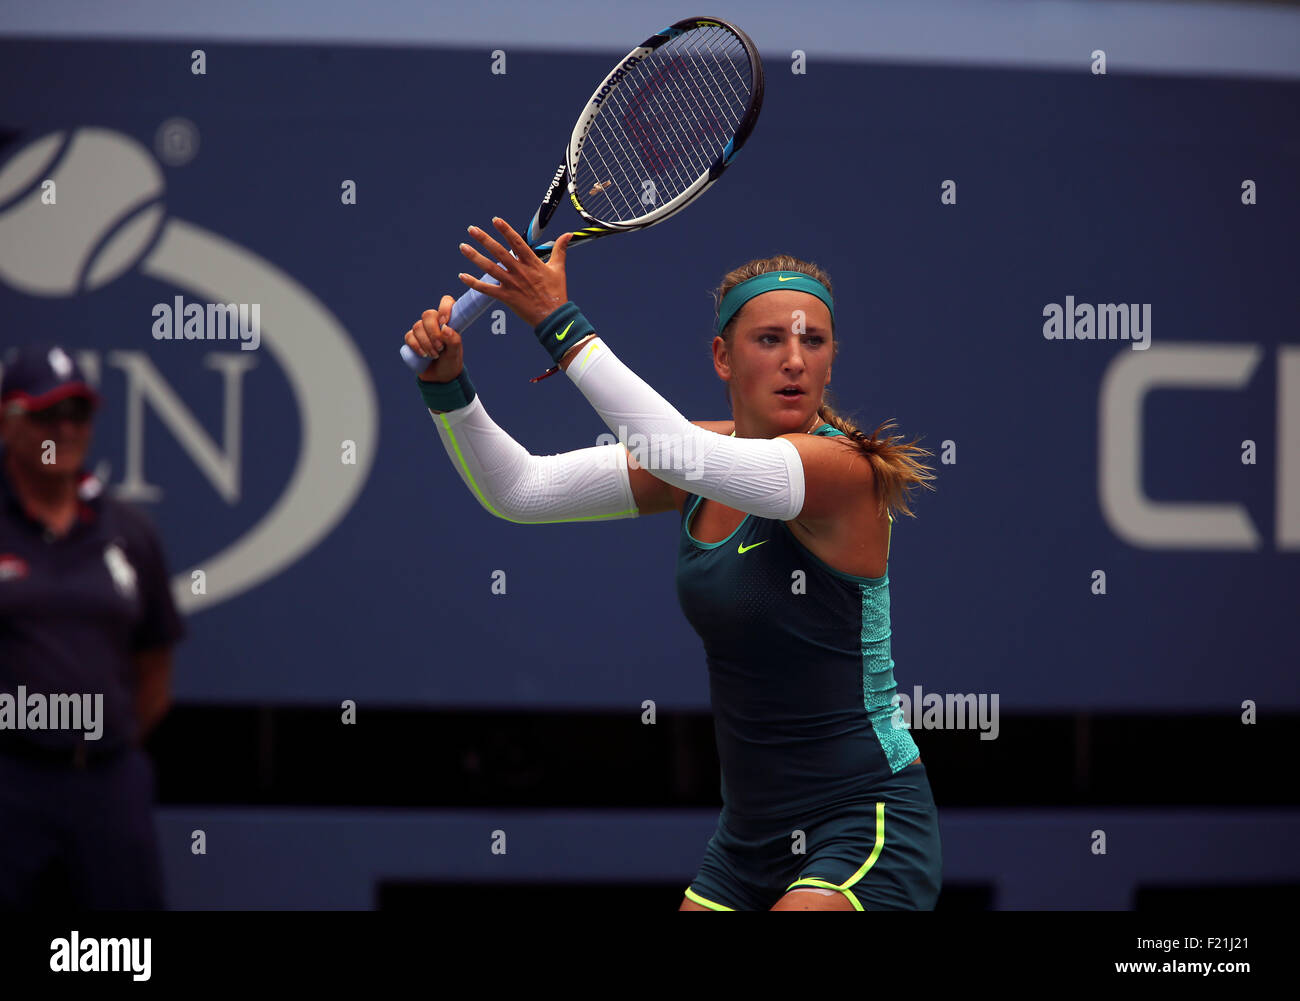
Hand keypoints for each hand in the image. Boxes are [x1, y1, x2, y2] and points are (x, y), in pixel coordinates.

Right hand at [405, 295, 464, 382]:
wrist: (440, 377)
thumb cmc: (451, 362)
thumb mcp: (456, 353)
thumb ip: (454, 341)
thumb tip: (446, 329)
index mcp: (448, 321)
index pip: (446, 302)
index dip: (444, 308)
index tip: (445, 322)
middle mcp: (435, 322)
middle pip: (428, 315)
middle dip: (433, 333)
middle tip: (440, 347)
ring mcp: (422, 330)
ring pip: (418, 326)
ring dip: (426, 343)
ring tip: (434, 355)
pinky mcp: (412, 339)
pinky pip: (409, 336)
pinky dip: (416, 346)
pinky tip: (423, 355)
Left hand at [458, 217, 573, 326]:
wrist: (554, 317)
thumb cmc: (557, 292)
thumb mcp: (559, 268)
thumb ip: (560, 249)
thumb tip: (568, 234)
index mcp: (532, 263)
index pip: (517, 242)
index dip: (506, 230)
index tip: (495, 220)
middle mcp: (520, 271)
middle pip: (499, 252)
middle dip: (484, 239)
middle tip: (471, 229)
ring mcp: (512, 284)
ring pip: (490, 268)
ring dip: (475, 257)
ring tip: (463, 247)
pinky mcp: (506, 297)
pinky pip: (487, 289)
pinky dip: (474, 283)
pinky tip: (462, 276)